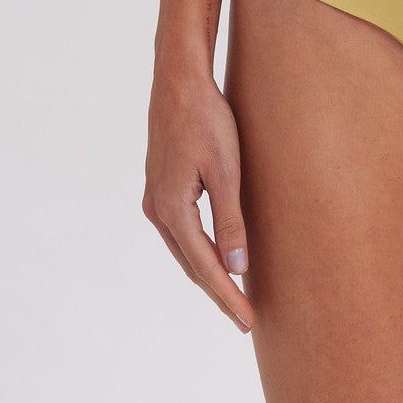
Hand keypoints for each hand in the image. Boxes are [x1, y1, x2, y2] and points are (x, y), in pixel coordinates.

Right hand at [143, 59, 253, 333]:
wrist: (179, 81)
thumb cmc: (207, 120)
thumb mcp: (226, 170)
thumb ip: (231, 221)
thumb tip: (238, 269)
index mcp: (173, 210)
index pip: (204, 267)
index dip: (227, 296)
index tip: (247, 322)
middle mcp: (157, 210)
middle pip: (191, 264)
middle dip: (219, 292)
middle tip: (245, 319)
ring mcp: (155, 199)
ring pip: (185, 249)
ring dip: (208, 272)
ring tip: (234, 296)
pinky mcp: (160, 187)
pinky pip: (181, 232)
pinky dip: (198, 250)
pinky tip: (215, 255)